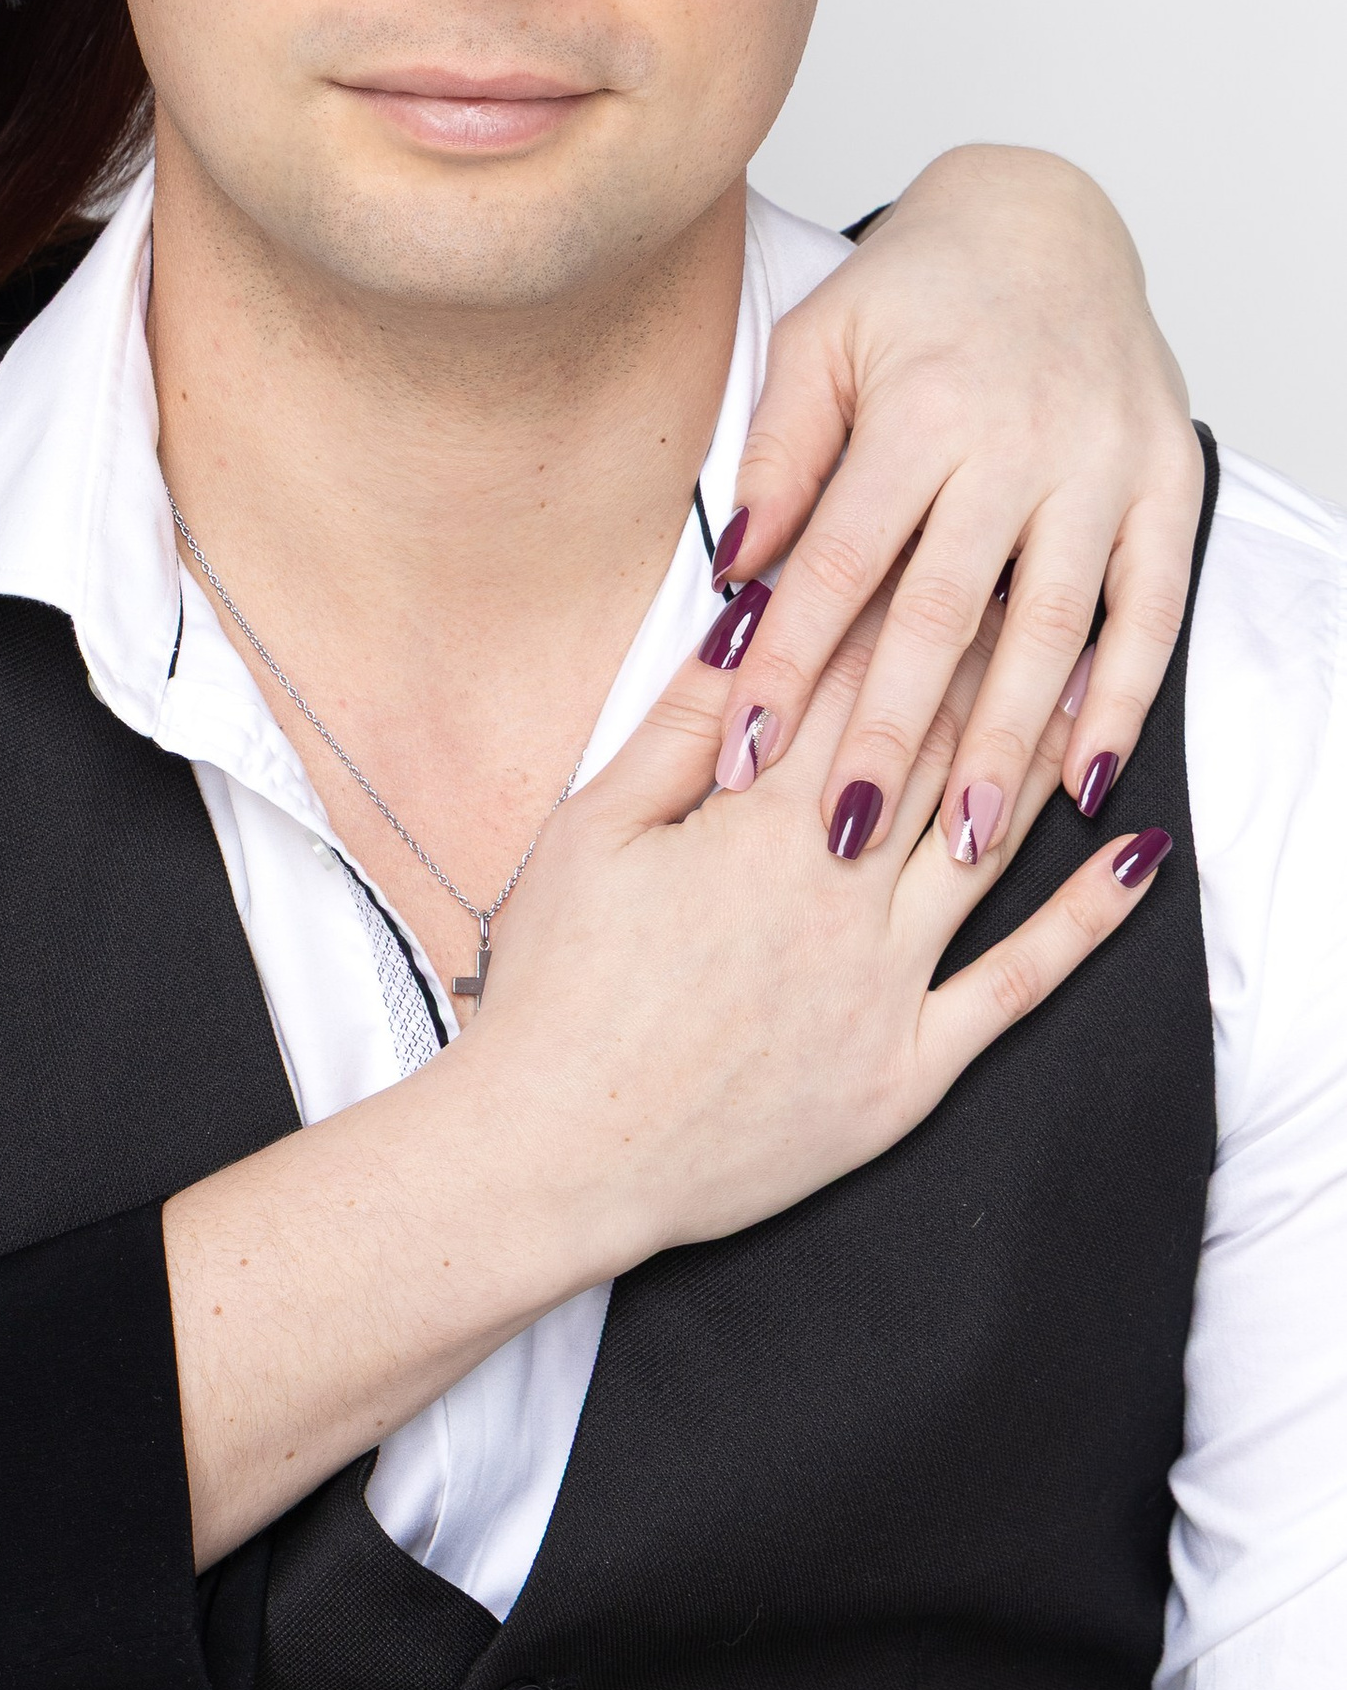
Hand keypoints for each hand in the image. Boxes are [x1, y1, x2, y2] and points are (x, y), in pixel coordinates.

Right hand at [170, 576, 1166, 1562]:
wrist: (556, 1152)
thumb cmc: (557, 989)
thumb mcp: (593, 830)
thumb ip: (681, 724)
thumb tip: (753, 617)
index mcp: (760, 825)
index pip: (855, 685)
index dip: (901, 604)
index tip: (940, 537)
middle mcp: (843, 893)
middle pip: (934, 750)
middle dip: (982, 657)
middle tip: (1027, 575)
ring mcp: (887, 984)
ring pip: (985, 844)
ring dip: (1042, 756)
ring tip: (1092, 676)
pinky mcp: (909, 1069)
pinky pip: (1017, 985)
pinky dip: (1082, 922)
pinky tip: (1132, 859)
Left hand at [714, 147, 1199, 868]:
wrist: (1047, 222)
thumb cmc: (914, 294)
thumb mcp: (820, 340)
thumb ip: (779, 453)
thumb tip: (735, 566)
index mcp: (923, 406)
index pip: (843, 561)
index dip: (791, 663)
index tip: (747, 752)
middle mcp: (1021, 441)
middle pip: (945, 613)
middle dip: (891, 734)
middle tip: (843, 838)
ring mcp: (1105, 467)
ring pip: (1051, 629)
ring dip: (1006, 745)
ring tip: (959, 842)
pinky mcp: (1169, 484)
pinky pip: (1152, 611)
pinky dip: (1120, 700)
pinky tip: (1080, 779)